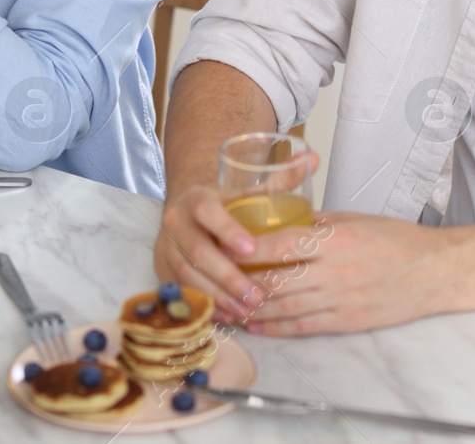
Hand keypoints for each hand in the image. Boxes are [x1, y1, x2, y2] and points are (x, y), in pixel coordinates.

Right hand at [153, 186, 269, 324]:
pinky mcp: (162, 271)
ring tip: (247, 309)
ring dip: (219, 296)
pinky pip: (182, 292)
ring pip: (188, 276)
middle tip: (258, 295)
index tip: (252, 249)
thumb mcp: (245, 192)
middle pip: (198, 251)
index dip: (228, 230)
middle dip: (229, 277)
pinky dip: (206, 306)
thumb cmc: (225, 207)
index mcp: (197, 199)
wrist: (186, 214)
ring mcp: (166, 248)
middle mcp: (176, 222)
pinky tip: (229, 315)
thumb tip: (312, 159)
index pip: (207, 211)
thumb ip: (279, 180)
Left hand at [234, 212, 451, 335]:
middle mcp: (335, 271)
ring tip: (229, 306)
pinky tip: (258, 325)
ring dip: (254, 309)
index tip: (225, 247)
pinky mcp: (347, 320)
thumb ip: (319, 224)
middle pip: (278, 280)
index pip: (283, 244)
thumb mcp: (356, 219)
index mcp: (337, 239)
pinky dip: (278, 327)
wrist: (434, 272)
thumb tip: (284, 222)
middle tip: (218, 279)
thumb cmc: (398, 241)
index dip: (251, 248)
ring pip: (286, 307)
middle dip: (244, 282)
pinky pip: (305, 326)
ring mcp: (341, 299)